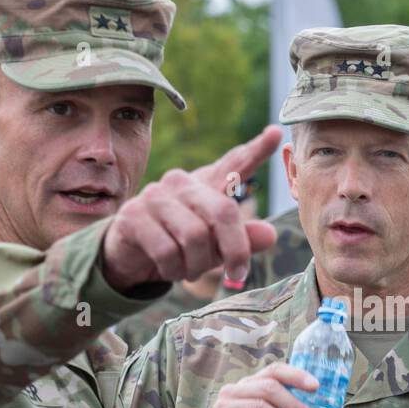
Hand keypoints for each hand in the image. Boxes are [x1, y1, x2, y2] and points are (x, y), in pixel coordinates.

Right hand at [101, 126, 281, 291]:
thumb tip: (271, 234)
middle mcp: (182, 183)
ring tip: (190, 271)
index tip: (276, 132)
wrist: (132, 259)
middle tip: (237, 274)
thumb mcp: (217, 248)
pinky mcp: (133, 216)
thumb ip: (243, 240)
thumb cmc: (182, 249)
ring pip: (194, 236)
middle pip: (223, 211)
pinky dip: (174, 270)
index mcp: (207, 186)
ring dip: (197, 265)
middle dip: (234, 250)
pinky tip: (170, 269)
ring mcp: (156, 197)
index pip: (234, 164)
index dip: (256, 150)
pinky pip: (167, 251)